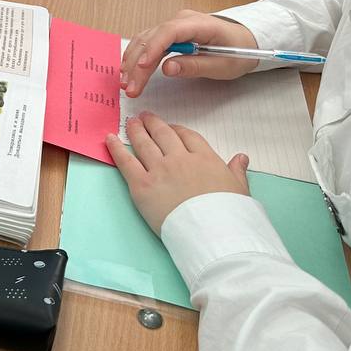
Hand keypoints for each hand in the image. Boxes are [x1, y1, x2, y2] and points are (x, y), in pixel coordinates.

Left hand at [108, 113, 249, 234]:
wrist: (212, 234)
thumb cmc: (228, 215)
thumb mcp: (239, 189)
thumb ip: (236, 171)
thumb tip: (241, 157)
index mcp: (204, 158)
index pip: (187, 136)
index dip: (177, 130)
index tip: (171, 128)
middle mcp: (180, 159)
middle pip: (163, 134)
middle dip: (153, 124)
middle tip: (144, 117)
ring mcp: (159, 170)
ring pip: (144, 143)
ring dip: (135, 130)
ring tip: (130, 122)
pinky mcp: (142, 186)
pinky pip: (125, 162)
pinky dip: (116, 149)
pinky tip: (109, 138)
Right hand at [121, 9, 260, 96]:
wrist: (245, 40)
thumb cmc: (238, 52)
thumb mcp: (222, 65)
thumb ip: (195, 66)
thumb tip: (167, 68)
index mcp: (198, 24)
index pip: (168, 32)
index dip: (152, 49)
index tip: (142, 68)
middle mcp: (181, 20)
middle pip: (152, 38)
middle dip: (137, 63)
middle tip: (130, 87)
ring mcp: (174, 24)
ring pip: (145, 39)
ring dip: (133, 61)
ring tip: (125, 83)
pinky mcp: (169, 33)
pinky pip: (148, 41)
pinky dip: (137, 56)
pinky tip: (129, 70)